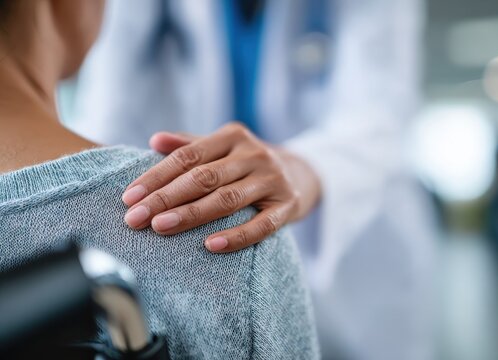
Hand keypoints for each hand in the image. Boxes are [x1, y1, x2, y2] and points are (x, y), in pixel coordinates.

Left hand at [122, 123, 320, 252]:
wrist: (300, 174)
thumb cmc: (247, 164)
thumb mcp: (223, 148)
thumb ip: (190, 145)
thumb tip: (154, 140)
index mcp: (233, 136)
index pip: (188, 156)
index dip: (156, 176)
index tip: (129, 198)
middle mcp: (254, 154)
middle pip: (204, 177)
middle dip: (165, 198)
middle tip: (135, 219)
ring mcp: (273, 180)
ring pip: (227, 199)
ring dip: (192, 215)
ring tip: (160, 227)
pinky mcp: (288, 206)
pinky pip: (261, 226)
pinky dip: (236, 237)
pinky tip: (210, 246)